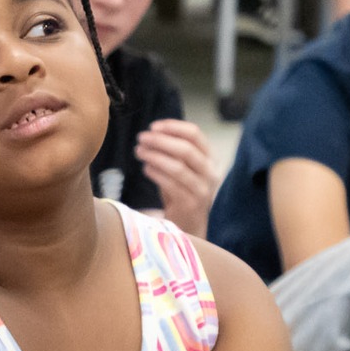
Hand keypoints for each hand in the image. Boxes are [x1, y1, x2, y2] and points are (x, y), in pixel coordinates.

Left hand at [135, 120, 218, 237]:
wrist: (189, 224)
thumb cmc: (182, 191)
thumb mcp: (183, 168)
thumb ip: (174, 152)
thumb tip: (153, 133)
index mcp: (210, 158)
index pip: (195, 134)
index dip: (174, 127)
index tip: (154, 126)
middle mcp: (210, 172)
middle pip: (186, 149)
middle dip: (161, 140)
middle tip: (141, 138)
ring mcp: (202, 189)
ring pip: (177, 166)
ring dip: (155, 156)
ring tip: (139, 151)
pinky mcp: (190, 203)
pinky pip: (170, 183)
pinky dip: (156, 173)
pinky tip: (145, 168)